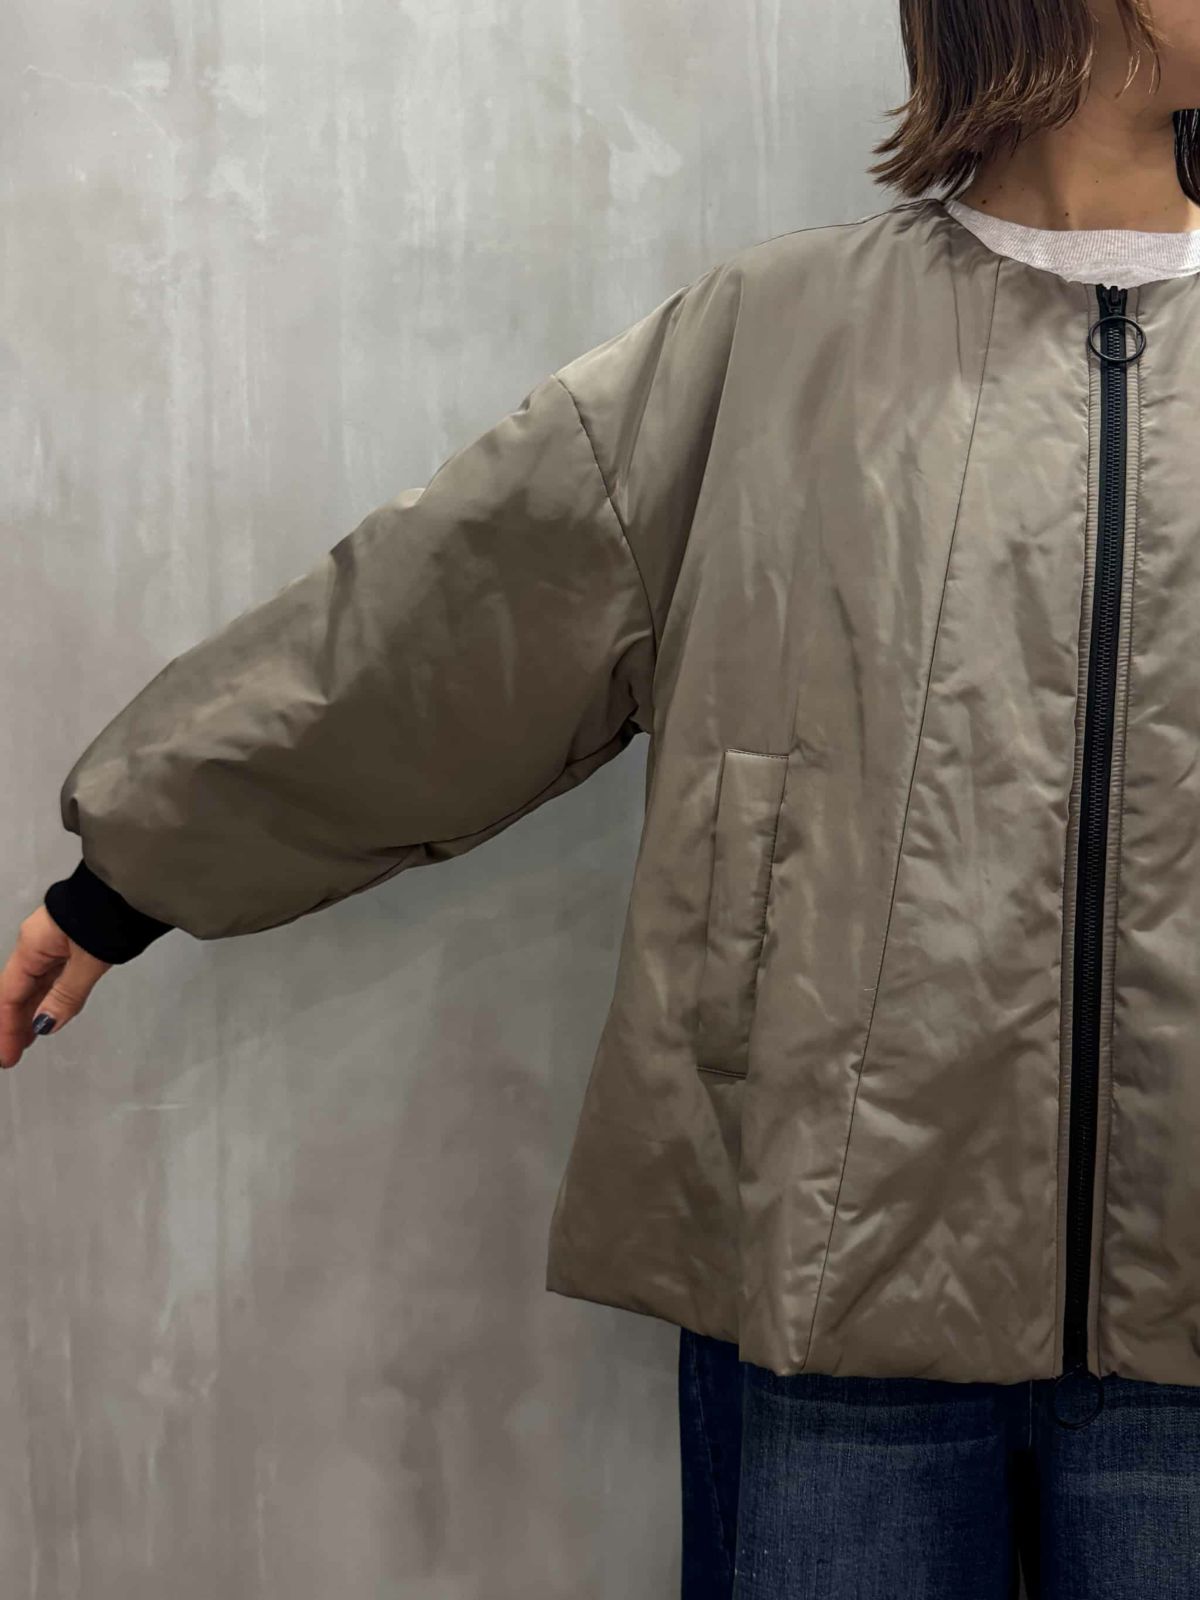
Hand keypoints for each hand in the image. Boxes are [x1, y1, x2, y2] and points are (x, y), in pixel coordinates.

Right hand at [0, 906, 112, 1069]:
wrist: (134, 885)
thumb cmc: (107, 919)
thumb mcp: (88, 961)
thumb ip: (66, 995)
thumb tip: (44, 1026)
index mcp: (32, 945)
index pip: (10, 994)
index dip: (6, 1027)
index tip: (8, 1056)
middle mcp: (38, 944)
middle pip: (20, 989)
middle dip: (16, 1022)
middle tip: (15, 1054)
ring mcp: (55, 942)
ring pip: (37, 983)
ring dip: (33, 1012)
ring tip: (30, 1040)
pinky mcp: (74, 943)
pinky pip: (54, 975)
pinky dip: (51, 996)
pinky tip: (52, 1013)